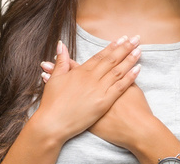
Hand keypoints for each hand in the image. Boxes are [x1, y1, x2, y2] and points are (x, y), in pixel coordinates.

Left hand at [41, 41, 179, 162]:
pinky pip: (68, 108)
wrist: (135, 128)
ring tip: (42, 70)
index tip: (61, 50)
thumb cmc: (136, 109)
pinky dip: (59, 100)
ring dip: (55, 80)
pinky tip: (49, 93)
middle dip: (59, 68)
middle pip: (74, 77)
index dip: (74, 61)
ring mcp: (88, 104)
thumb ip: (126, 77)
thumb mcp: (133, 89)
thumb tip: (129, 67)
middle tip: (43, 62)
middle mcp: (93, 90)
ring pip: (69, 90)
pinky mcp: (87, 117)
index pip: (87, 68)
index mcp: (103, 83)